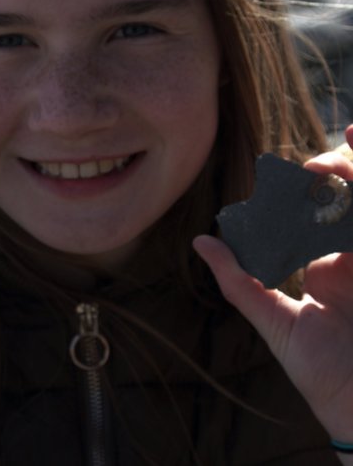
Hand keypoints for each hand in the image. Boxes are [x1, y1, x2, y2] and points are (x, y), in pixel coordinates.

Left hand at [194, 125, 352, 446]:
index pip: (324, 209)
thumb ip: (241, 281)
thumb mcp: (276, 322)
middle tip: (314, 167)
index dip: (319, 179)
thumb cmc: (322, 372)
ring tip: (330, 166)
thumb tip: (201, 241)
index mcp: (332, 266)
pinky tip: (348, 187)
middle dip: (342, 167)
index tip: (299, 167)